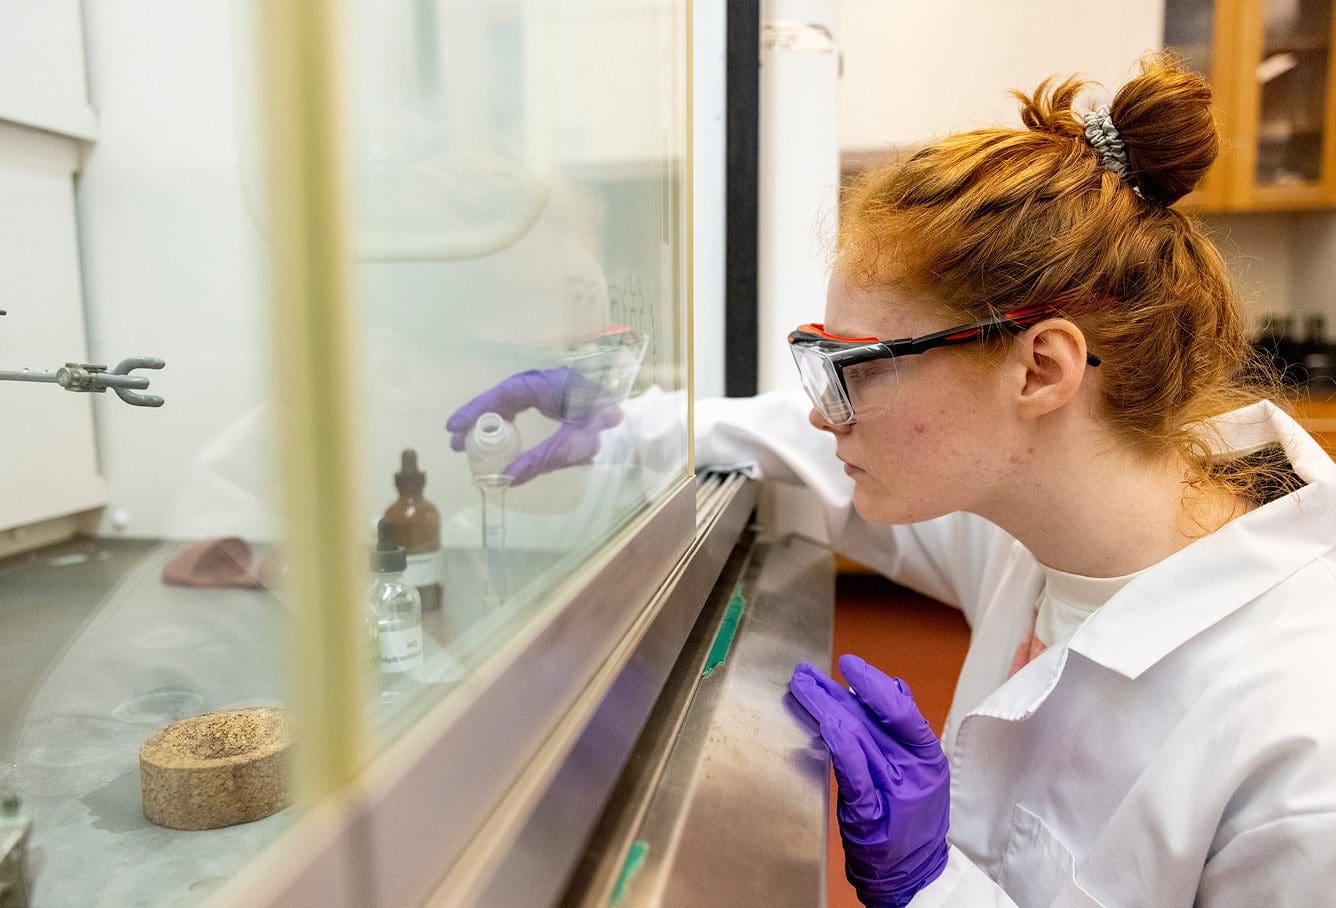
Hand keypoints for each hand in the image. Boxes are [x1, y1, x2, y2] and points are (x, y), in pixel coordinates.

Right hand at [446, 367, 622, 484]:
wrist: (630, 420)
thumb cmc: (604, 427)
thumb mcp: (574, 445)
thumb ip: (541, 460)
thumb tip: (506, 479)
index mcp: (549, 384)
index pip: (505, 393)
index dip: (477, 408)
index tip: (455, 426)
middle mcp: (543, 381)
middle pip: (501, 397)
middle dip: (476, 418)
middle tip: (455, 443)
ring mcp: (546, 388)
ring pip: (508, 401)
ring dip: (488, 420)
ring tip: (467, 443)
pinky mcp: (550, 397)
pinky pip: (519, 406)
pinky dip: (504, 420)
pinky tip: (497, 436)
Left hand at [789, 655, 949, 907]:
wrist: (914, 872)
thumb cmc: (914, 818)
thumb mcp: (924, 769)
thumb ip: (905, 730)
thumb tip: (887, 685)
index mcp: (927, 756)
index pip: (902, 710)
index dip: (874, 684)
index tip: (849, 665)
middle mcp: (911, 770)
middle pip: (870, 719)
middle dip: (833, 692)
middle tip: (805, 673)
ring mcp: (891, 792)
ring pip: (857, 738)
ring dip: (825, 708)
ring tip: (802, 688)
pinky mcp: (868, 814)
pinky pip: (853, 774)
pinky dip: (840, 746)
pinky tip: (826, 725)